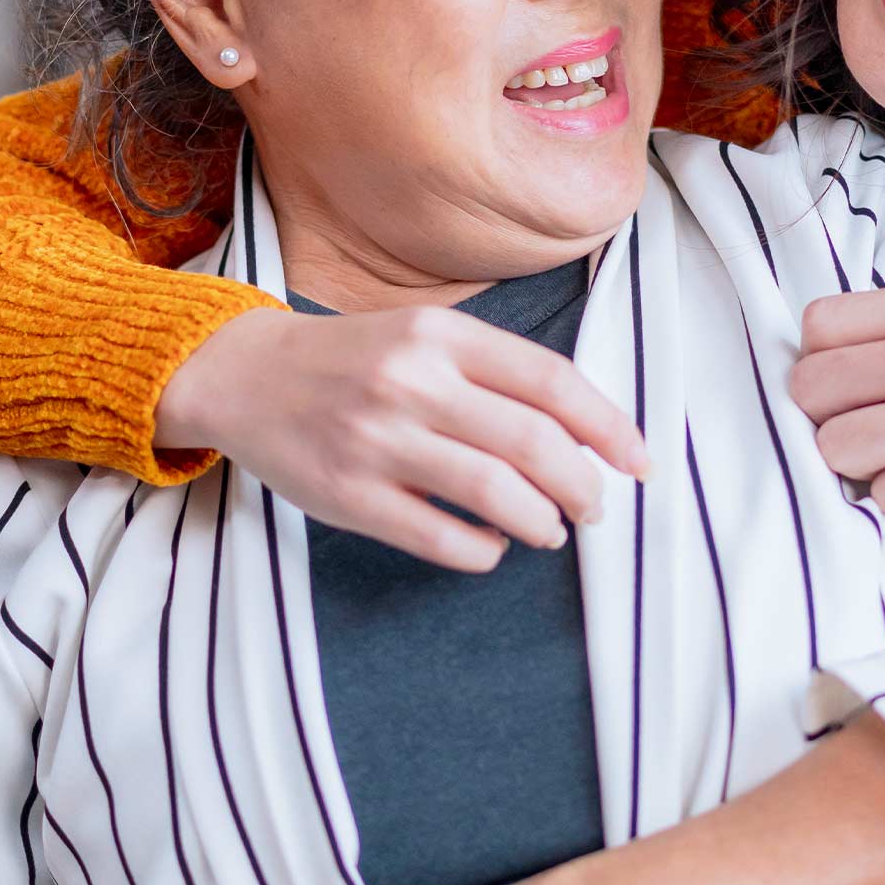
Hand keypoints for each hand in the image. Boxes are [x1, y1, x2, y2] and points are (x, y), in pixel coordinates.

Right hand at [156, 304, 647, 570]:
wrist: (245, 375)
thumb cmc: (357, 359)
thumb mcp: (427, 334)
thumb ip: (499, 372)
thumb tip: (589, 433)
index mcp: (443, 334)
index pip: (552, 382)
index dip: (609, 428)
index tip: (638, 463)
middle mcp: (413, 382)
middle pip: (535, 443)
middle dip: (584, 485)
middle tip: (595, 506)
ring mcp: (378, 440)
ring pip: (496, 494)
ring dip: (543, 522)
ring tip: (551, 528)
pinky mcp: (348, 496)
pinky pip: (442, 538)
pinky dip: (486, 550)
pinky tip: (493, 543)